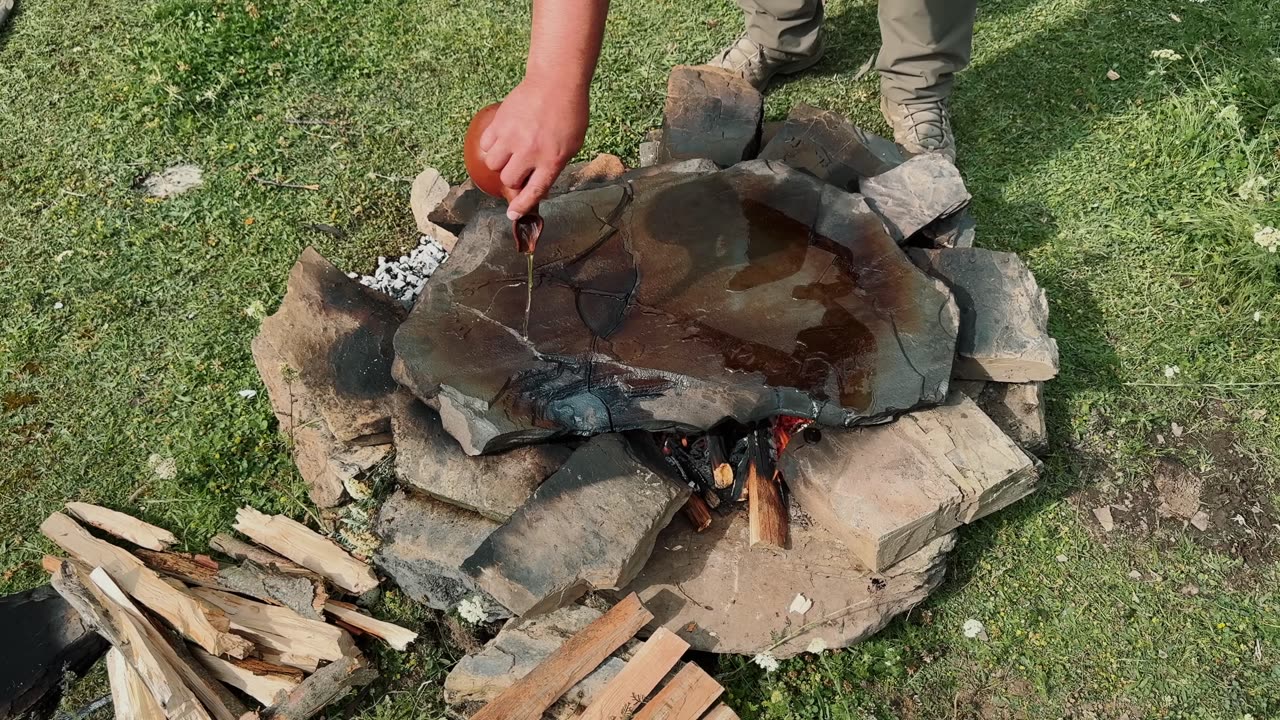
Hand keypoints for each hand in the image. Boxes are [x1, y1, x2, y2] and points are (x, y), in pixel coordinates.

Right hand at [480, 77, 588, 219]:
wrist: (556, 82)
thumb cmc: (570, 113)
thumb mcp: (572, 145)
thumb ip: (555, 166)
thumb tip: (539, 186)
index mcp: (552, 161)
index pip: (533, 192)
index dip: (521, 207)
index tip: (512, 215)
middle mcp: (530, 152)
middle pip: (509, 180)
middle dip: (512, 180)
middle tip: (518, 172)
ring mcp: (512, 137)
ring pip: (494, 164)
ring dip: (501, 164)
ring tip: (510, 154)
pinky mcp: (500, 123)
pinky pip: (486, 145)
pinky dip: (492, 147)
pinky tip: (502, 140)